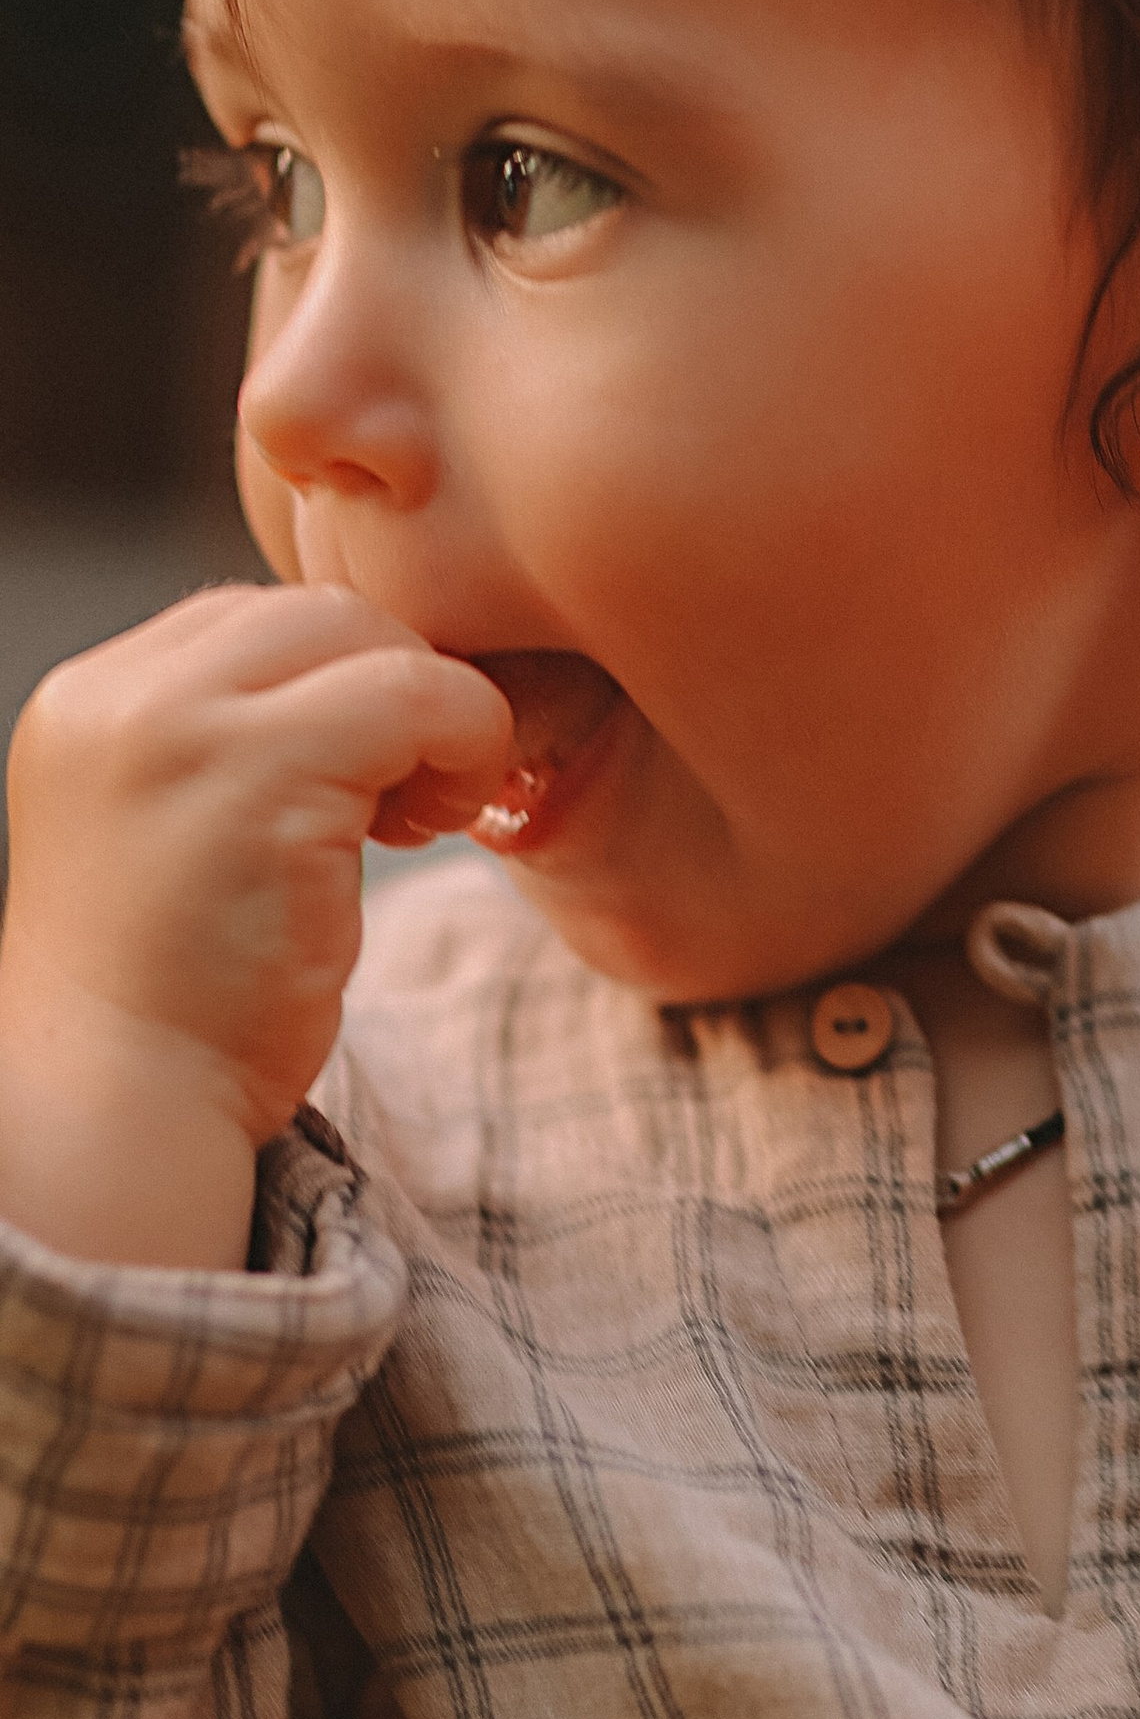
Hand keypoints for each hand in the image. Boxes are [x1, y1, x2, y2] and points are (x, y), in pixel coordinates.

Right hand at [0, 586, 510, 1265]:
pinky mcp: (262, 773)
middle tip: (404, 808)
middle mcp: (121, 694)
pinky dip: (467, 743)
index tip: (362, 787)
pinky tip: (433, 828)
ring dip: (433, 718)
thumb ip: (237, 746)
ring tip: (413, 822)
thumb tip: (376, 674)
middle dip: (394, 693)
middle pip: (317, 611)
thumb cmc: (175, 999)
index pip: (252, 620)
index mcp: (93, 702)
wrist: (123, 1107)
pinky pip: (421, 693)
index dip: (342, 687)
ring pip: (372, 634)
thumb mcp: (179, 835)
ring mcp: (183, 725)